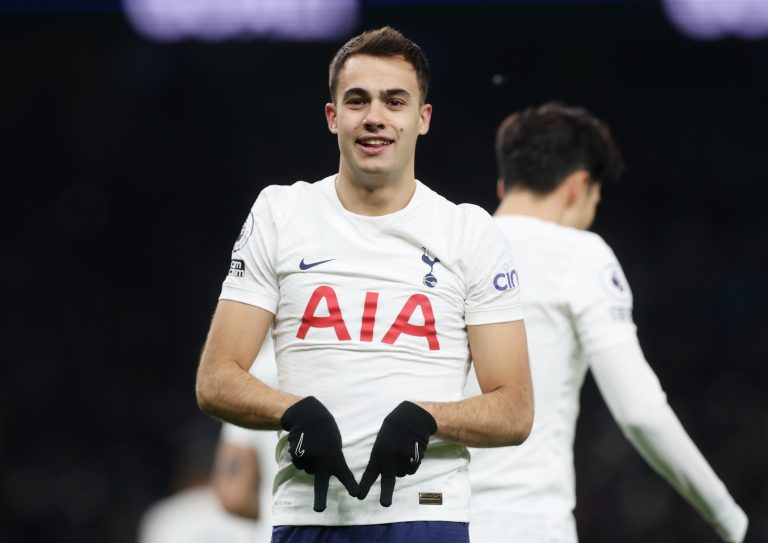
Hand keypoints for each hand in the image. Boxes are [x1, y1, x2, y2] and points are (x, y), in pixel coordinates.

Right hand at [280, 396, 357, 511]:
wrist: (307, 416)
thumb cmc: (326, 429)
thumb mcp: (335, 443)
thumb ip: (333, 457)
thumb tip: (326, 469)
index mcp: (335, 458)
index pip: (345, 475)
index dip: (351, 485)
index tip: (356, 494)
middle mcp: (322, 462)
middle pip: (321, 485)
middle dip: (320, 499)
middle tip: (319, 510)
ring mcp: (308, 461)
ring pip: (309, 469)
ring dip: (311, 462)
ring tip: (313, 446)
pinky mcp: (297, 458)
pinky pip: (301, 464)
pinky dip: (303, 458)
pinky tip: (305, 446)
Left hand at [357, 401, 436, 506]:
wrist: (411, 418)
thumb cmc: (394, 429)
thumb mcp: (382, 442)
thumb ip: (382, 457)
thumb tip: (387, 472)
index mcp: (377, 454)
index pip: (369, 474)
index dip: (364, 486)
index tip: (359, 497)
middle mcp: (389, 460)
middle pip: (387, 482)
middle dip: (385, 494)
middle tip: (384, 505)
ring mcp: (402, 460)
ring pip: (402, 473)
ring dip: (403, 466)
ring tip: (403, 450)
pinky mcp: (414, 459)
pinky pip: (412, 469)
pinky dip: (412, 463)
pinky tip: (411, 450)